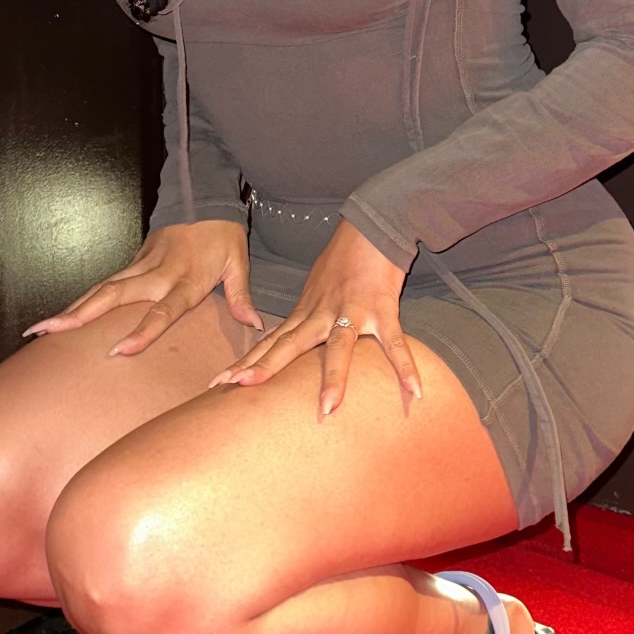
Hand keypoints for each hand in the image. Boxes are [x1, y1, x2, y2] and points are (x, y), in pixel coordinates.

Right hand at [21, 221, 264, 356]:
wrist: (204, 198)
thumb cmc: (222, 235)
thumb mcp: (238, 263)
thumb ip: (241, 296)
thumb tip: (255, 326)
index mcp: (185, 280)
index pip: (162, 311)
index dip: (143, 332)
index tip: (119, 351)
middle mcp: (156, 274)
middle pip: (114, 298)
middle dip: (81, 317)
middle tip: (49, 334)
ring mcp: (140, 266)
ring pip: (101, 290)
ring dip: (72, 310)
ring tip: (40, 330)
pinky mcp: (133, 262)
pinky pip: (104, 285)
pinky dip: (82, 301)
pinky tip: (61, 318)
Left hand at [206, 218, 422, 418]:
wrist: (372, 225)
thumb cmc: (345, 256)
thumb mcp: (315, 285)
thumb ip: (303, 313)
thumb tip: (284, 334)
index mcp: (306, 310)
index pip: (271, 340)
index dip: (247, 361)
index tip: (219, 381)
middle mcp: (323, 313)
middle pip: (290, 344)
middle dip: (265, 367)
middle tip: (238, 388)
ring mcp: (352, 311)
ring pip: (339, 348)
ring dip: (334, 378)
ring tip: (327, 408)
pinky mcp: (383, 309)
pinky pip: (394, 344)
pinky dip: (405, 367)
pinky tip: (413, 392)